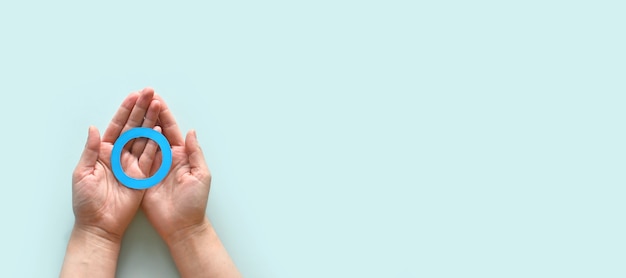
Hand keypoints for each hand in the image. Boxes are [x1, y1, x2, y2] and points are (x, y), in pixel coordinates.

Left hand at [71, 88, 160, 240]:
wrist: (99, 225)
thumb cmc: (86, 203)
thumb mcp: (82, 173)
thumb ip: (90, 150)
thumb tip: (94, 128)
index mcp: (104, 152)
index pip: (117, 126)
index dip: (125, 111)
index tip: (134, 96)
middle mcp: (120, 155)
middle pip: (133, 128)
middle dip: (142, 109)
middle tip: (150, 93)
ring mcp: (132, 165)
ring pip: (144, 138)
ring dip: (151, 121)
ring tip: (158, 105)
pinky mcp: (143, 176)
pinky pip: (151, 157)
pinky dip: (156, 143)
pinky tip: (160, 129)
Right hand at [141, 94, 239, 276]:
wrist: (181, 227)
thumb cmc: (194, 203)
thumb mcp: (201, 175)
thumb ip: (196, 153)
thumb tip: (191, 131)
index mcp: (181, 156)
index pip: (170, 130)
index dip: (163, 114)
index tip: (156, 98)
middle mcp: (165, 158)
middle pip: (154, 131)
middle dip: (147, 113)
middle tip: (140, 96)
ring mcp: (151, 167)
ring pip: (142, 141)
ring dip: (136, 124)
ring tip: (129, 107)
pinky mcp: (140, 178)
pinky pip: (133, 158)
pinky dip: (127, 144)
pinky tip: (120, 131)